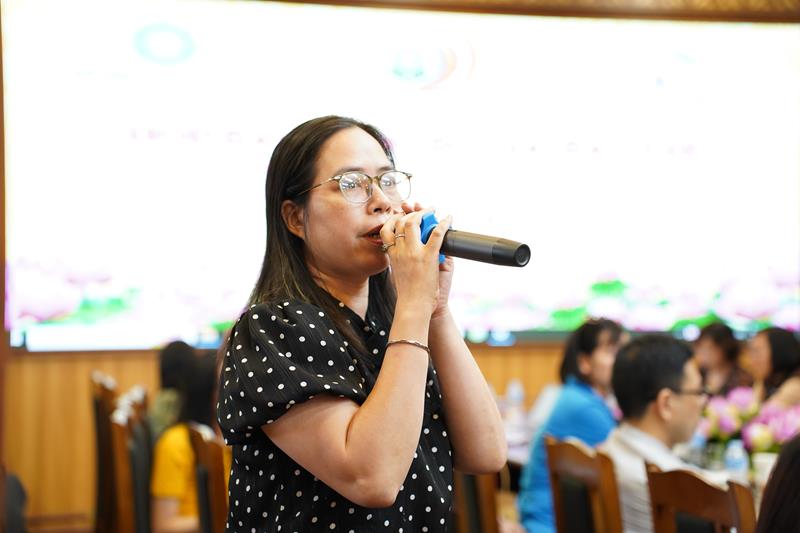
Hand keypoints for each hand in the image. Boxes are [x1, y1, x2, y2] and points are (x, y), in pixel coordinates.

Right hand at [399, 202, 453, 319]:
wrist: (414, 306)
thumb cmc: (408, 294)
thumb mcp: (398, 274)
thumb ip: (400, 260)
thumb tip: (406, 250)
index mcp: (393, 255)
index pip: (389, 229)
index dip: (395, 218)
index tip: (400, 213)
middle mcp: (401, 250)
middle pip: (402, 222)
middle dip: (410, 211)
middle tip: (418, 208)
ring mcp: (415, 252)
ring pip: (415, 223)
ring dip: (424, 213)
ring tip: (431, 209)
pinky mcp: (428, 257)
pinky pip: (437, 234)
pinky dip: (444, 224)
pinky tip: (449, 218)